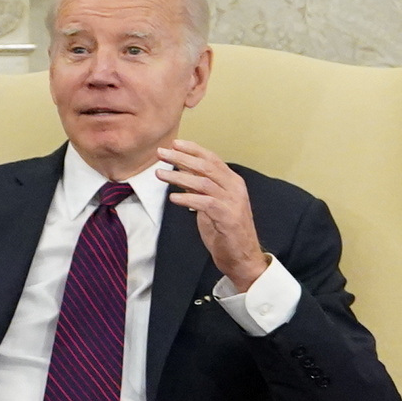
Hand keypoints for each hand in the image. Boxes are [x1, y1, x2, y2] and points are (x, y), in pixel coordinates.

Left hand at [153, 140, 268, 291]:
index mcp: (232, 182)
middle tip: (161, 153)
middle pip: (206, 167)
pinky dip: (188, 199)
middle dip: (181, 158)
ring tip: (159, 174)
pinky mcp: (228, 218)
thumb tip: (180, 172)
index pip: (212, 159)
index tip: (175, 144)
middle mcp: (235, 188)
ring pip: (204, 183)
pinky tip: (173, 197)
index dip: (193, 150)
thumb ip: (200, 188)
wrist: (242, 257)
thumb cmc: (224, 230)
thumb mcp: (210, 204)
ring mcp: (233, 202)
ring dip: (179, 177)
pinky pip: (206, 203)